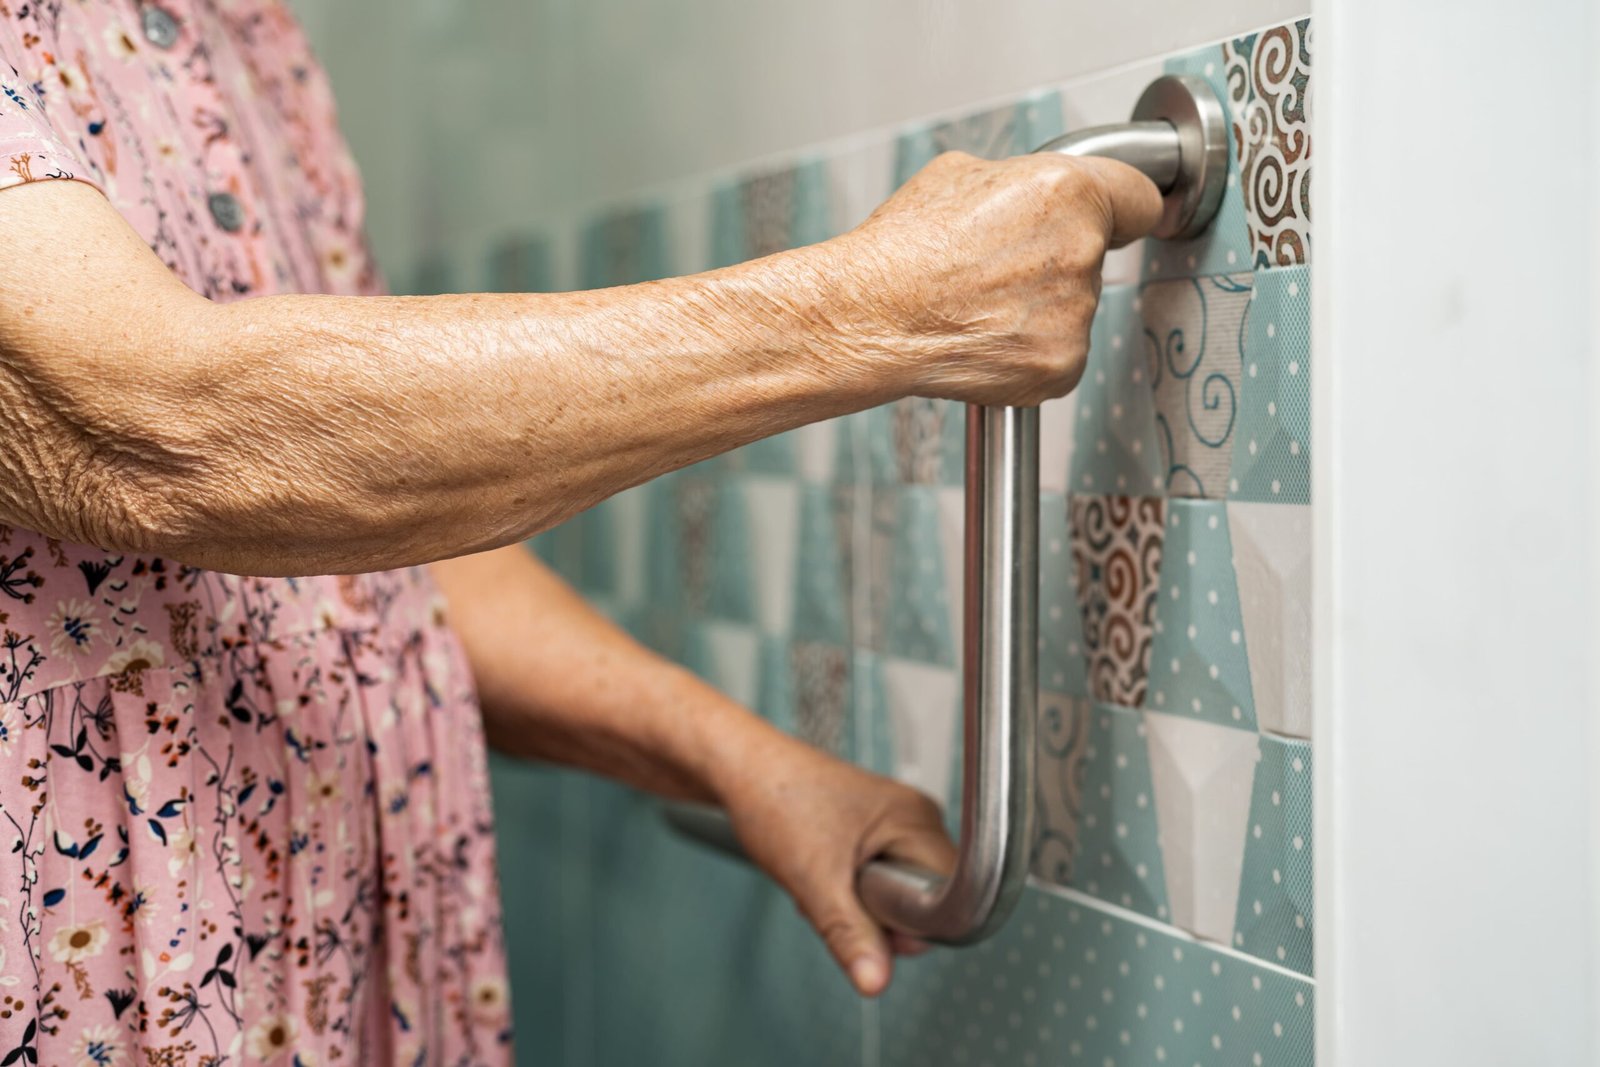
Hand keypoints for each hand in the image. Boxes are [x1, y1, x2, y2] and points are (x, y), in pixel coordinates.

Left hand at [716, 733, 957, 996]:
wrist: (737, 768)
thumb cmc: (775, 798)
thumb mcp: (813, 879)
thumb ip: (849, 934)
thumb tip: (876, 981)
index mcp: (917, 820)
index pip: (949, 894)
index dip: (913, 922)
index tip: (873, 919)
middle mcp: (914, 817)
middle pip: (922, 898)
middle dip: (877, 914)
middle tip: (837, 893)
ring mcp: (893, 822)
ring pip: (894, 893)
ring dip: (856, 903)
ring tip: (821, 877)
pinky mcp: (872, 829)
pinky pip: (875, 879)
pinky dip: (845, 889)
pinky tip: (819, 874)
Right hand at [828, 150, 1162, 406]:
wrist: (871, 316)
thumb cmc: (903, 249)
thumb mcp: (958, 175)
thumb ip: (1015, 182)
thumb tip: (1027, 194)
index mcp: (1068, 193)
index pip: (1140, 198)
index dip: (1122, 207)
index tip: (1123, 219)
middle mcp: (1081, 251)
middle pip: (1093, 256)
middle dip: (1056, 260)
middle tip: (998, 266)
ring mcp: (1075, 314)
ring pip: (1072, 307)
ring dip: (1038, 307)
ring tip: (977, 302)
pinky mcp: (1060, 365)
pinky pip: (1057, 352)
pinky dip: (1027, 351)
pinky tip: (983, 336)